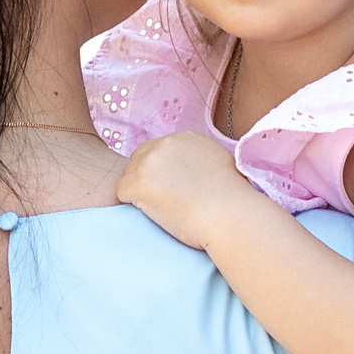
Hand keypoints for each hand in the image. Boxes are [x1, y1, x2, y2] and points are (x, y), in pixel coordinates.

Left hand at [114, 131, 254, 248]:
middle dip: (146, 178)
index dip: (162, 171)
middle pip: (139, 159)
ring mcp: (149, 162)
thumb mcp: (219, 164)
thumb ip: (199, 159)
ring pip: (129, 175)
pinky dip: (132, 205)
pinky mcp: (137, 183)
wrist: (229, 216)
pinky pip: (122, 192)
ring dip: (140, 192)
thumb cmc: (231, 200)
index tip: (172, 187)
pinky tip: (152, 214)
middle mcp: (165, 144)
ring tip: (162, 210)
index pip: (159, 150)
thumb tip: (190, 170)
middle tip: (162, 200)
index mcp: (186, 138)